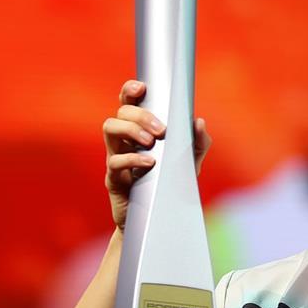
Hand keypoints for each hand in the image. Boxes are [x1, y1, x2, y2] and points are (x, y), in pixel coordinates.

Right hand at [103, 79, 212, 231]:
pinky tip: (149, 163)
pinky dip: (132, 158)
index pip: (129, 103)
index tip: (142, 87)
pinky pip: (114, 162)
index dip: (130, 90)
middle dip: (140, 115)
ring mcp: (116, 158)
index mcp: (139, 131)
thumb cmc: (170, 185)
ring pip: (109, 128)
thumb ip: (198, 143)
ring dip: (131, 129)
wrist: (158, 220)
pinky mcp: (114, 179)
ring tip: (151, 141)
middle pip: (120, 112)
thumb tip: (198, 122)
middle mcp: (124, 141)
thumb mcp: (189, 163)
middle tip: (161, 129)